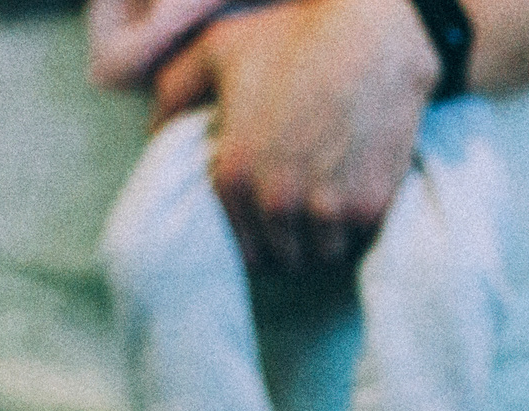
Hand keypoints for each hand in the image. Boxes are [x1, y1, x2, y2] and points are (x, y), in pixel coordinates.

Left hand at [150, 0, 437, 270]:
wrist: (373, 33)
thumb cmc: (292, 35)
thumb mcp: (217, 49)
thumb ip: (175, 91)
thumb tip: (155, 132)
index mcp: (234, 176)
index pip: (244, 249)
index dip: (258, 239)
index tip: (270, 224)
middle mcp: (276, 203)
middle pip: (284, 259)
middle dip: (291, 244)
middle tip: (302, 220)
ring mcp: (326, 210)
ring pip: (322, 257)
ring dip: (325, 242)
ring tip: (330, 213)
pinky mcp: (370, 208)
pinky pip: (359, 243)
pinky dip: (358, 230)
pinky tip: (357, 201)